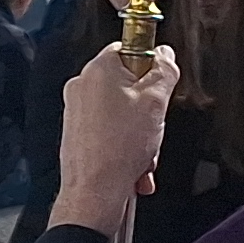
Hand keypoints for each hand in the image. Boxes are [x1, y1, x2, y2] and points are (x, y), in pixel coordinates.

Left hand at [56, 44, 180, 229]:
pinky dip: (128, 149)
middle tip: (154, 127)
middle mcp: (83, 87)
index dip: (151, 66)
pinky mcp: (79, 135)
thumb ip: (164, 71)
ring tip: (144, 154)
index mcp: (98, 70)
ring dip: (141, 135)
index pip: (130, 48)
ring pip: (123, 114)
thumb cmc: (118, 149)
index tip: (161, 82)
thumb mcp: (155, 102)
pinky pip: (112, 133)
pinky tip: (135, 168)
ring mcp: (78, 112)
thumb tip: (165, 54)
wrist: (94, 194)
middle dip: (148, 111)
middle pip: (129, 85)